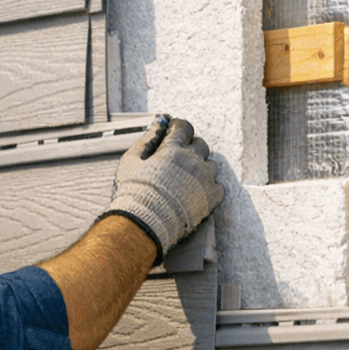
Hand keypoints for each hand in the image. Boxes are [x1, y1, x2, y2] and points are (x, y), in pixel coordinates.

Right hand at [102, 116, 223, 261]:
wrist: (143, 224)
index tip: (174, 135)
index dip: (179, 130)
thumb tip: (158, 125)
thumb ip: (147, 139)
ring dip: (200, 169)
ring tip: (185, 181)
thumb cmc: (133, 193)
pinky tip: (194, 194)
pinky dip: (208, 188)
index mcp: (172, 149)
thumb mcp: (131, 161)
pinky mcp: (212, 197)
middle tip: (178, 161)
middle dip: (190, 149)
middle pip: (200, 144)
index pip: (184, 127)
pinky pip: (217, 185)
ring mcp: (204, 178)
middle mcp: (192, 160)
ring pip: (210, 165)